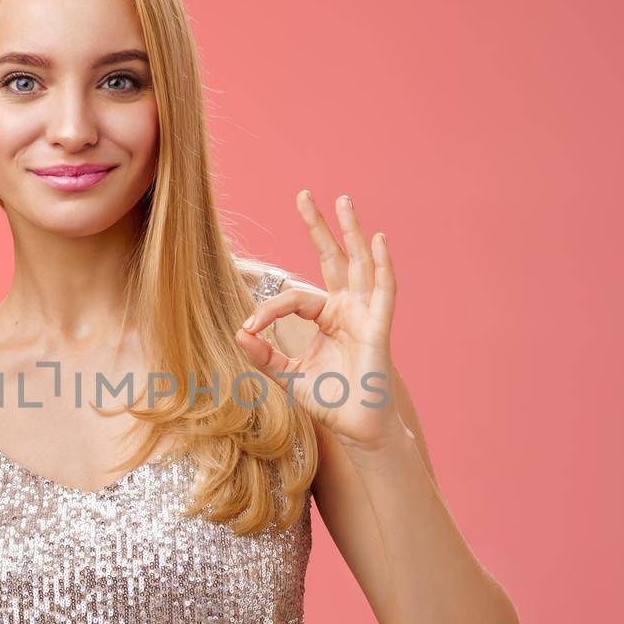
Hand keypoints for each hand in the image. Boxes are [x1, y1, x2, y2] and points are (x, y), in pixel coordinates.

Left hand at [235, 191, 402, 451]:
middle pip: (333, 258)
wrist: (356, 428)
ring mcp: (365, 315)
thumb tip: (239, 332)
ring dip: (351, 232)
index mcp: (327, 317)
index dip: (268, 310)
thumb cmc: (330, 401)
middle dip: (319, 227)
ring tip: (343, 201)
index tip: (248, 329)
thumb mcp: (288, 374)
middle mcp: (347, 309)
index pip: (294, 297)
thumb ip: (265, 355)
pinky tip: (378, 239)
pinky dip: (383, 265)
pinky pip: (384, 290)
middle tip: (303, 195)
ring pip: (359, 264)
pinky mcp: (379, 328)